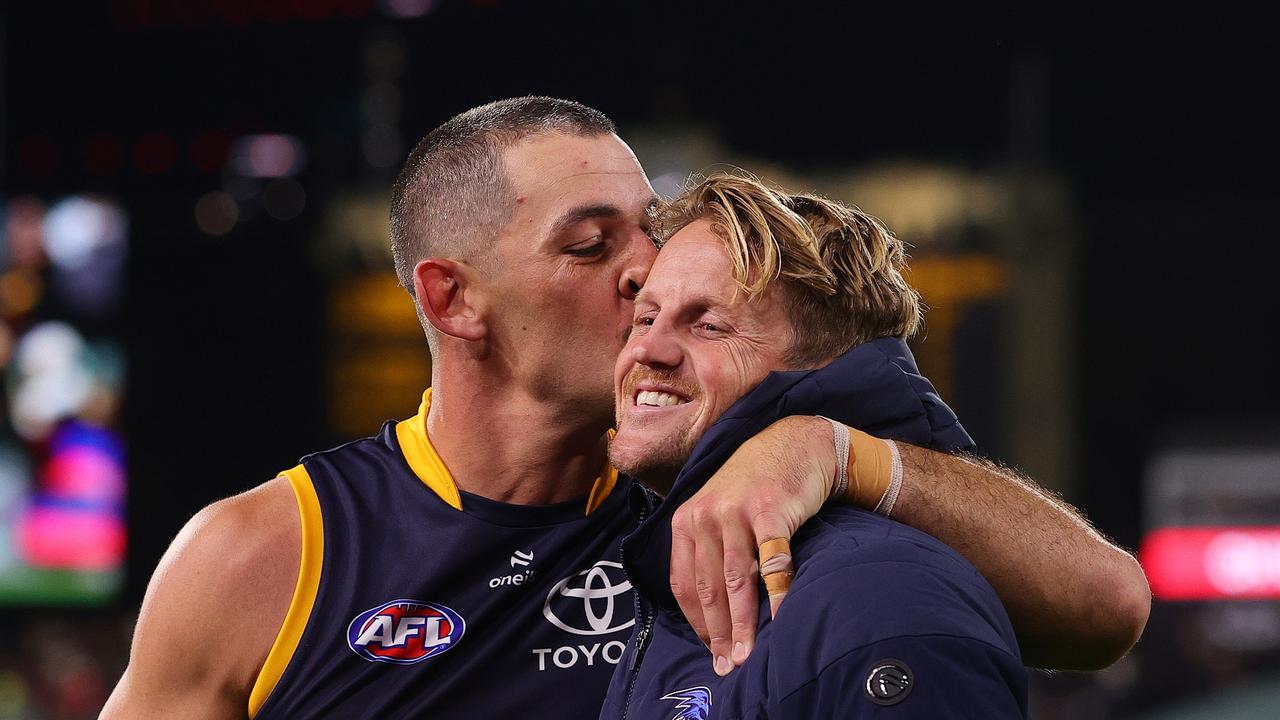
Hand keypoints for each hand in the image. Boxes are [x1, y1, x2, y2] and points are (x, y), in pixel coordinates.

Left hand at [668, 415, 835, 674]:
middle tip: (728, 666)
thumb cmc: (754, 486)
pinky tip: (780, 620)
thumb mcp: (717, 510)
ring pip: (736, 581)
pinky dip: (776, 595)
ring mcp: (738, 513)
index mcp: (687, 520)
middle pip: (709, 588)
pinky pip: (773, 563)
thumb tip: (709, 609)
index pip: (684, 583)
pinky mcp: (771, 511)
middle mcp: (706, 516)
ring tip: (748, 655)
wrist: (793, 444)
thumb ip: (707, 550)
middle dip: (718, 633)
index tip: (710, 650)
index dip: (697, 622)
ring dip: (742, 625)